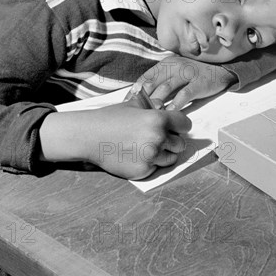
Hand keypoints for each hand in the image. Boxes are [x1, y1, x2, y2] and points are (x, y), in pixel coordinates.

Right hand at [39, 97, 191, 179]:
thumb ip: (152, 106)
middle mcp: (158, 138)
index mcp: (158, 119)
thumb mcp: (133, 105)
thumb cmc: (111, 118)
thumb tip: (165, 105)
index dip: (181, 125)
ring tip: (147, 148)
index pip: (185, 124)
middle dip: (173, 141)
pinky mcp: (143, 171)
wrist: (90, 136)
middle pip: (181, 144)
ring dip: (164, 154)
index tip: (176, 128)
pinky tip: (137, 155)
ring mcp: (151, 156)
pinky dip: (150, 164)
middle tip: (159, 139)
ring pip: (171, 158)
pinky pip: (156, 168)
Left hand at [134, 55, 237, 109]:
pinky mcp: (198, 82)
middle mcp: (174, 66)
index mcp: (165, 64)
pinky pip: (184, 94)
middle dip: (143, 99)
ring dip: (157, 102)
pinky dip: (176, 104)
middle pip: (153, 83)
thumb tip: (141, 99)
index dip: (134, 91)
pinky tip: (169, 113)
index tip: (126, 104)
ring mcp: (187, 73)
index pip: (145, 77)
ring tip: (149, 115)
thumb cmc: (192, 75)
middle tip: (136, 113)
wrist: (219, 70)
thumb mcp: (174, 74)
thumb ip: (160, 83)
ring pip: (167, 88)